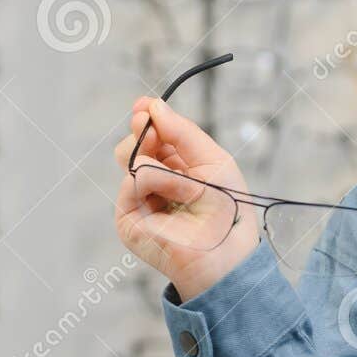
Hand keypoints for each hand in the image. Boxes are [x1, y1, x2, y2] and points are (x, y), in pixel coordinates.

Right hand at [114, 96, 259, 301]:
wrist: (228, 251)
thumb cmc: (227, 210)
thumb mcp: (213, 160)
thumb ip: (182, 132)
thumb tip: (152, 105)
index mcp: (175, 167)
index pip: (152, 136)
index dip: (147, 117)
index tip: (145, 106)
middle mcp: (154, 183)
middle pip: (134, 142)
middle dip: (145, 130)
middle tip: (153, 129)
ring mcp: (138, 201)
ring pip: (130, 156)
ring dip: (163, 162)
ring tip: (191, 184)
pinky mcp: (128, 218)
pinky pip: (135, 179)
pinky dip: (162, 180)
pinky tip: (185, 194)